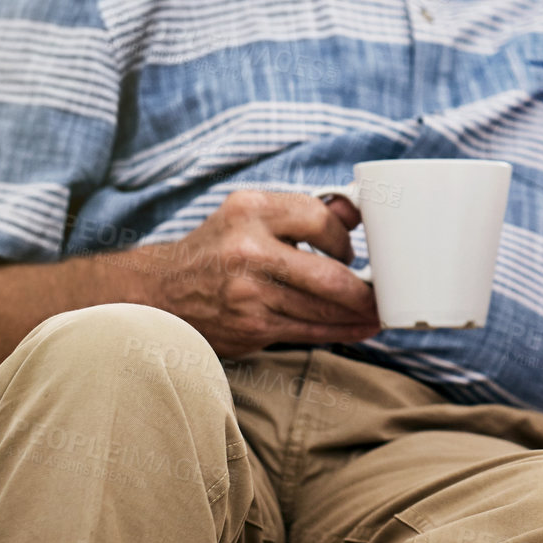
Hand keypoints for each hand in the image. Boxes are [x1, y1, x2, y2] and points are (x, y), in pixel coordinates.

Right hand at [134, 189, 379, 358]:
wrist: (161, 291)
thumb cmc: (216, 248)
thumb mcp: (249, 214)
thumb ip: (300, 212)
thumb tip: (354, 211)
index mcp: (250, 210)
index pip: (319, 219)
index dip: (343, 237)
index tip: (350, 250)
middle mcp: (247, 250)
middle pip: (328, 274)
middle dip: (363, 288)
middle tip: (382, 291)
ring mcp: (248, 294)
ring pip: (322, 308)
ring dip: (359, 314)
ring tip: (380, 311)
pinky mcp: (251, 327)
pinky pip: (309, 331)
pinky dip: (341, 332)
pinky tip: (360, 328)